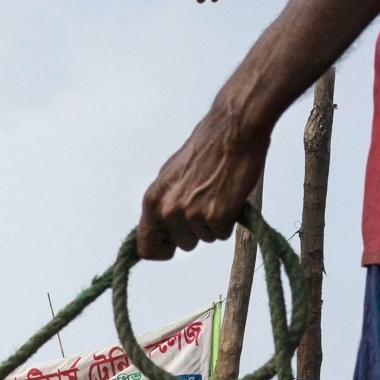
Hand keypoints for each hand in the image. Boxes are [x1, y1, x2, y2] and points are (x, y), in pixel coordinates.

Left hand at [138, 101, 267, 259]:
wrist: (233, 130)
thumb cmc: (206, 148)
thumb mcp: (172, 176)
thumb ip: (164, 203)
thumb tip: (162, 227)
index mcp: (152, 201)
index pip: (145, 247)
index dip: (162, 249)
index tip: (172, 245)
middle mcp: (168, 211)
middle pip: (182, 245)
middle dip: (196, 231)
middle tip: (206, 203)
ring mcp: (192, 215)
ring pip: (205, 239)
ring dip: (214, 223)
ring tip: (218, 193)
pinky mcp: (217, 217)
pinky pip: (223, 234)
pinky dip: (230, 220)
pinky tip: (230, 196)